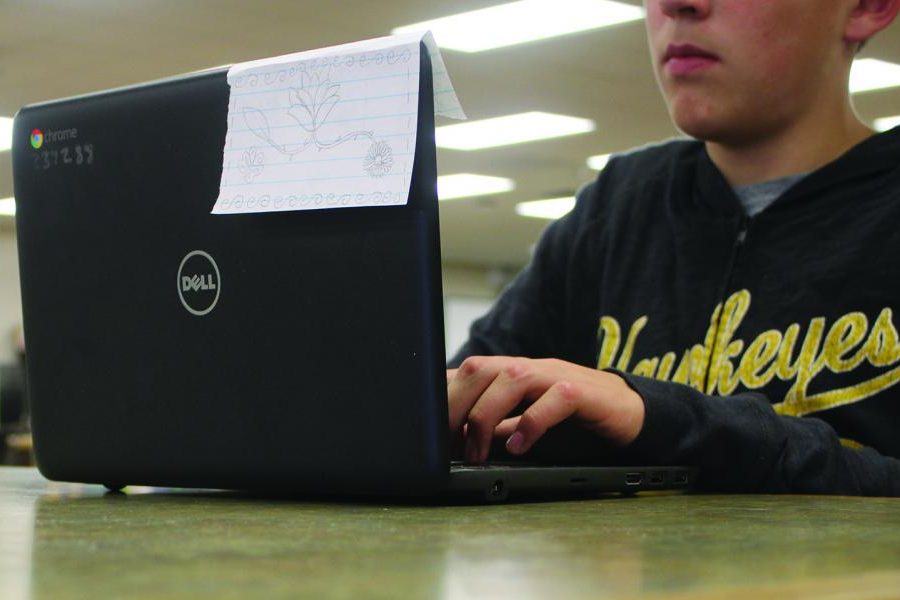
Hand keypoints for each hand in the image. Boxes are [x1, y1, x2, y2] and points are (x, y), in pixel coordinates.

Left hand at [447, 357, 644, 462]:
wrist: (630, 411)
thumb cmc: (573, 416)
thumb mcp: (524, 420)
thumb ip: (494, 425)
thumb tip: (454, 442)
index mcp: (510, 372)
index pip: (465, 372)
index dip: (441, 398)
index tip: (429, 433)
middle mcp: (529, 368)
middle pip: (480, 368)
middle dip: (455, 406)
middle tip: (448, 444)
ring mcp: (556, 376)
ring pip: (511, 378)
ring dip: (485, 417)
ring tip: (479, 453)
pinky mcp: (584, 392)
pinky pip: (555, 398)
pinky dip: (531, 422)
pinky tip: (520, 446)